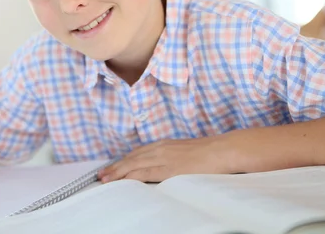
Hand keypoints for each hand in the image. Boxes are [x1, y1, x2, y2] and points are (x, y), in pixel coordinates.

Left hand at [98, 137, 234, 183]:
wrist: (223, 150)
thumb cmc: (209, 153)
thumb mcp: (185, 152)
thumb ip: (173, 158)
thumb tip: (165, 168)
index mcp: (164, 145)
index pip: (138, 153)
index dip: (124, 161)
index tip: (112, 167)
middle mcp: (161, 148)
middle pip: (132, 158)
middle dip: (115, 167)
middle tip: (101, 175)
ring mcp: (165, 157)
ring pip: (135, 164)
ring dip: (119, 172)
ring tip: (105, 178)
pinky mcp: (170, 168)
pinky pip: (147, 172)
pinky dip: (132, 175)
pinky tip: (124, 180)